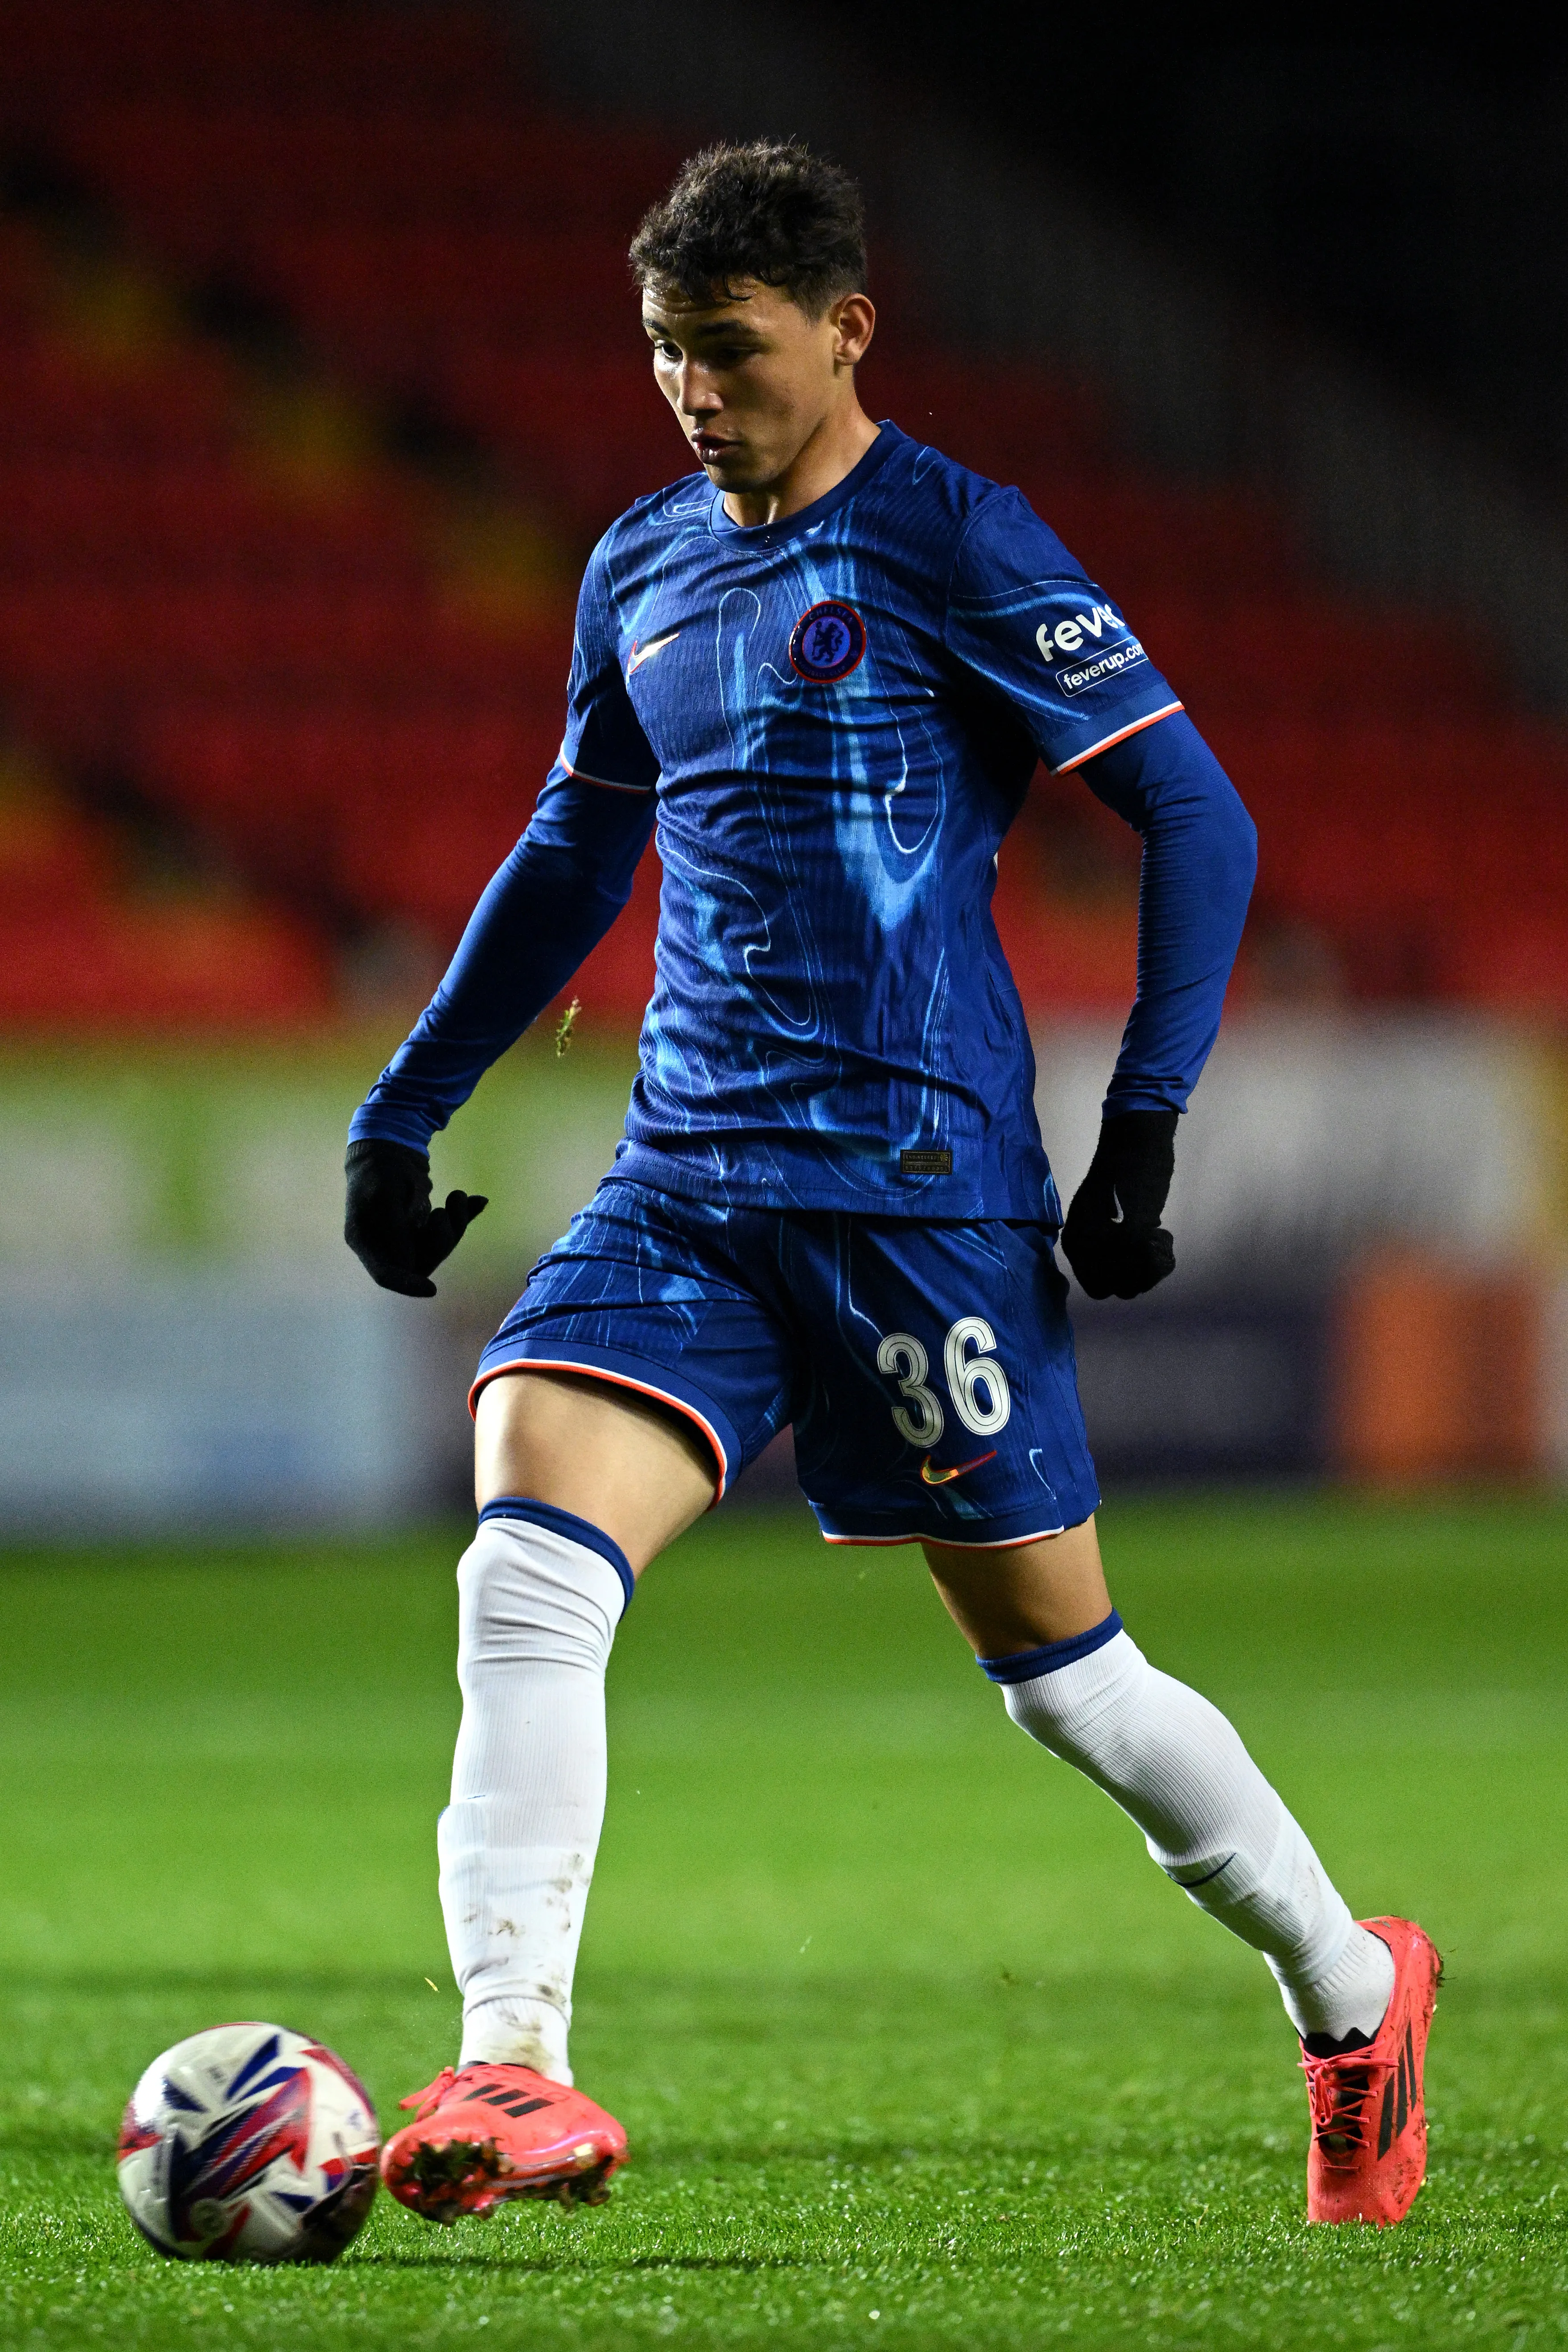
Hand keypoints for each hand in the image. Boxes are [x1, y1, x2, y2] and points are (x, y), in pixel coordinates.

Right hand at [344, 1139, 487, 1297]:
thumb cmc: (380, 1168)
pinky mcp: (424, 1226)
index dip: (407, 1285)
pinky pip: (448, 1231)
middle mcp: (385, 1244)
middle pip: (420, 1262)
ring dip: (456, 1225)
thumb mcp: (385, 1196)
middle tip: (448, 1209)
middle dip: (441, 1240)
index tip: (431, 1289)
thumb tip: (408, 1263)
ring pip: (438, 1248)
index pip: (386, 1274)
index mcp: (365, 1240)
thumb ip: (394, 1230)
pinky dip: (463, 1217)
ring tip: (458, 1196)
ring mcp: (406, 1236)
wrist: (389, 1145)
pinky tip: (477, 1201)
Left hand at [1060, 1110, 1177, 1300]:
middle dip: (1141, 1275)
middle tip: (1149, 1245)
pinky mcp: (1132, 1233)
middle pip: (1119, 1290)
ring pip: (1136, 1284)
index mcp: (1073, 1242)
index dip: (1123, 1278)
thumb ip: (1103, 1245)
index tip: (1134, 1254)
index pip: (1098, 1288)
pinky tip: (1163, 1232)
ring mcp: (1106, 1242)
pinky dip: (1164, 1256)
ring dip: (1153, 1267)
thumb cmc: (1122, 1175)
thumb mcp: (1100, 1215)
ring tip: (1157, 1237)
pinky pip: (1152, 1266)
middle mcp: (1084, 1247)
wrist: (1134, 1142)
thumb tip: (1118, 1278)